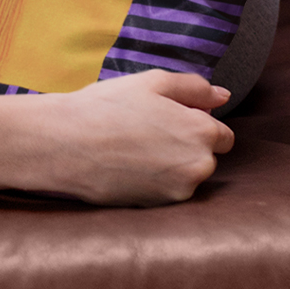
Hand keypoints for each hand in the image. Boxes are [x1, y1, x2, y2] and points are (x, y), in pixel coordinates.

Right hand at [0, 70, 233, 206]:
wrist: (66, 144)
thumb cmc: (106, 106)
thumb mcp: (150, 82)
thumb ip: (193, 87)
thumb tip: (223, 96)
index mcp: (202, 130)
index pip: (221, 133)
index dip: (194, 122)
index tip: (165, 118)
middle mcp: (201, 165)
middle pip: (206, 156)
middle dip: (185, 145)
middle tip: (146, 131)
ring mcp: (181, 190)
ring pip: (187, 174)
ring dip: (170, 164)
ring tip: (133, 148)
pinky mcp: (160, 207)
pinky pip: (167, 190)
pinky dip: (155, 180)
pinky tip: (128, 166)